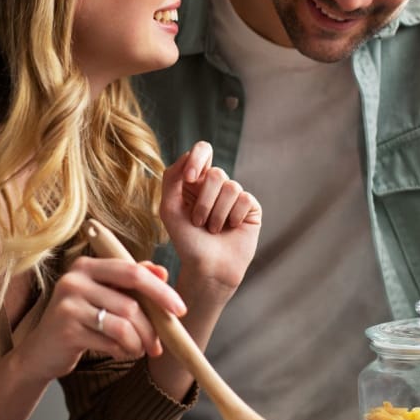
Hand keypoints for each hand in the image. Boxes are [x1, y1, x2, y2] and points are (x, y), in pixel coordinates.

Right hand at [13, 256, 185, 382]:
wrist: (42, 350)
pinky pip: (111, 342)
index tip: (180, 310)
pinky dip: (123, 351)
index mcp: (86, 265)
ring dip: (138, 343)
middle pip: (131, 303)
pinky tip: (120, 352)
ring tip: (137, 350)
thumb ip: (130, 282)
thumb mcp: (104, 296)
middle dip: (152, 328)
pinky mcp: (67, 329)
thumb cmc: (80, 320)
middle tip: (159, 345)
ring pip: (124, 325)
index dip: (160, 291)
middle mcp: (74, 279)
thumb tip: (162, 272)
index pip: (132, 271)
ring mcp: (68, 304)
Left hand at [160, 141, 260, 296]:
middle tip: (198, 222)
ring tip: (212, 229)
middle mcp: (216, 185)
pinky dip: (233, 217)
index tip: (190, 178)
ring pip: (231, 186)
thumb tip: (188, 155)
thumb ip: (172, 178)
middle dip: (204, 201)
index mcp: (195, 181)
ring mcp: (234, 195)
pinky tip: (230, 229)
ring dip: (217, 213)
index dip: (198, 159)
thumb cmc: (186, 240)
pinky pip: (244, 199)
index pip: (202, 150)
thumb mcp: (169, 209)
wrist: (207, 268)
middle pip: (216, 173)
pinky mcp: (250, 207)